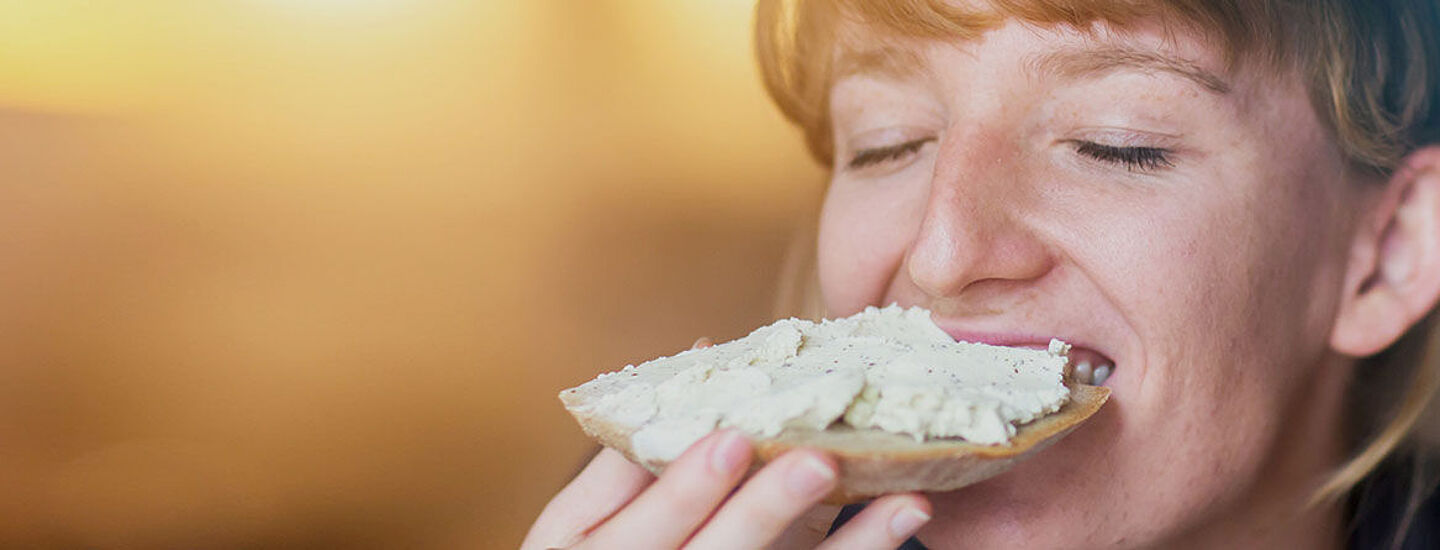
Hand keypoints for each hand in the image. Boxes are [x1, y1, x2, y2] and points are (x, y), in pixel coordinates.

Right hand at [521, 432, 930, 549]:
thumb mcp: (582, 518)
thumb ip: (628, 451)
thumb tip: (703, 355)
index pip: (647, 528)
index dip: (687, 487)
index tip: (733, 437)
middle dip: (765, 512)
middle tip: (817, 462)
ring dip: (851, 547)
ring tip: (906, 503)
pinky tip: (901, 523)